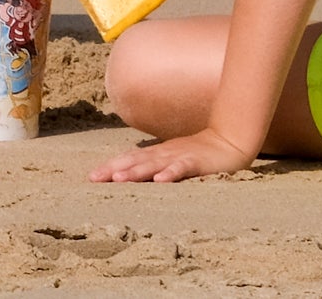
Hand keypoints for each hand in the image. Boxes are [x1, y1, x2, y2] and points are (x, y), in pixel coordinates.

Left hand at [88, 128, 256, 183]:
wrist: (229, 141)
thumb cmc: (199, 154)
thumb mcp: (173, 160)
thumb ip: (156, 165)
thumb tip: (132, 175)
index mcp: (157, 154)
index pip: (129, 159)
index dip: (110, 167)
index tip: (91, 177)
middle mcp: (164, 154)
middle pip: (135, 161)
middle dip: (114, 169)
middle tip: (94, 178)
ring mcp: (179, 156)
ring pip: (153, 164)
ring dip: (135, 171)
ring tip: (118, 179)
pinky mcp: (196, 162)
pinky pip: (181, 168)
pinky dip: (170, 173)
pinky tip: (160, 180)